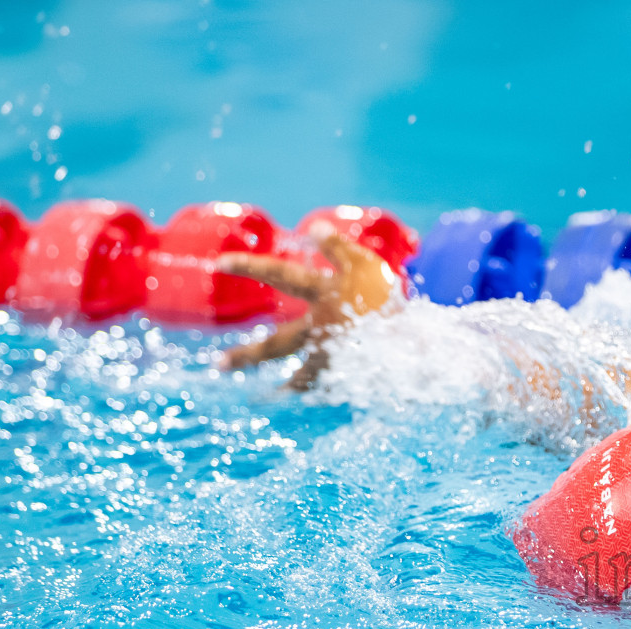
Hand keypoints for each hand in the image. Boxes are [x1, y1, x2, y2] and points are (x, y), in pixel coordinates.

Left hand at [215, 226, 401, 388]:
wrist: (410, 344)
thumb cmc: (388, 300)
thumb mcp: (364, 263)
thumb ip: (337, 246)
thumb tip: (311, 228)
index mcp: (321, 295)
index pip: (279, 274)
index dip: (249, 266)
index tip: (220, 263)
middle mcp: (317, 327)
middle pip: (275, 345)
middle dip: (246, 356)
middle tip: (219, 365)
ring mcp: (330, 356)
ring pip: (298, 374)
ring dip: (281, 387)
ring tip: (266, 396)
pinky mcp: (346, 376)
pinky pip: (324, 386)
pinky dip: (313, 392)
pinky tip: (305, 397)